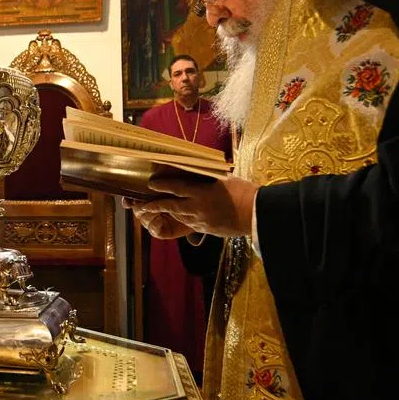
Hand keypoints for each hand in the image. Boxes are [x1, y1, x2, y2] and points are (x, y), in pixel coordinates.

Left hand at [131, 176, 257, 238]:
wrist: (256, 214)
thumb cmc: (244, 192)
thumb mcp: (224, 180)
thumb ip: (208, 178)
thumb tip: (197, 170)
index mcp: (202, 192)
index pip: (176, 187)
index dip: (162, 185)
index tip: (151, 184)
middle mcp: (198, 207)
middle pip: (171, 205)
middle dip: (155, 205)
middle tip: (142, 205)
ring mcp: (201, 220)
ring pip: (178, 216)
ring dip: (166, 212)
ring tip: (155, 210)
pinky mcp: (206, 229)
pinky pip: (188, 224)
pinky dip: (180, 219)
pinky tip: (177, 216)